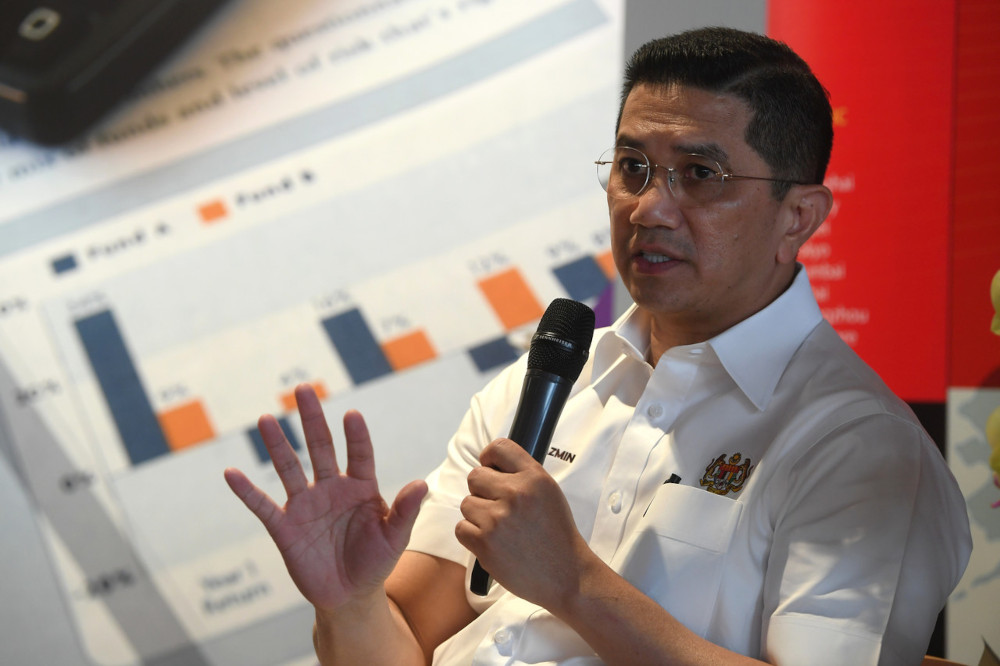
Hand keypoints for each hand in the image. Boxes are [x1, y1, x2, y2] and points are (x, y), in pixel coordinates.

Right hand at [224, 384, 426, 611]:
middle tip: (304, 389)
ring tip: (267, 419)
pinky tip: (231, 472)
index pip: (359, 454)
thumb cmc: (376, 561)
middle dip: (312, 419)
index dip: (355, 436)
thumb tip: (422, 484)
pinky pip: (262, 506)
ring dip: (277, 445)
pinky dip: (247, 491)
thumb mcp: (394, 538)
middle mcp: (331, 488)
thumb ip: (405, 511)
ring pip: (289, 468)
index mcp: (361, 487)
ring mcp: (306, 505)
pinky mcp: (285, 527)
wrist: (349, 596)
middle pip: (320, 447)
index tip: (352, 415)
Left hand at [455, 439, 591, 610]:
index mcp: (534, 478)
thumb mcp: (549, 493)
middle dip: (482, 490)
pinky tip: (493, 542)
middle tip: (498, 507)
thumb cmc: (557, 535)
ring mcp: (498, 519)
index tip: (490, 467)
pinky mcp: (485, 543)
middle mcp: (515, 494)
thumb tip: (492, 465)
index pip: (499, 448)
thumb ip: (522, 476)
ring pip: (467, 504)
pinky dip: (472, 536)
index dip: (489, 458)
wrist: (566, 575)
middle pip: (475, 476)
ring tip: (500, 529)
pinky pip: (461, 528)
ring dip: (478, 515)